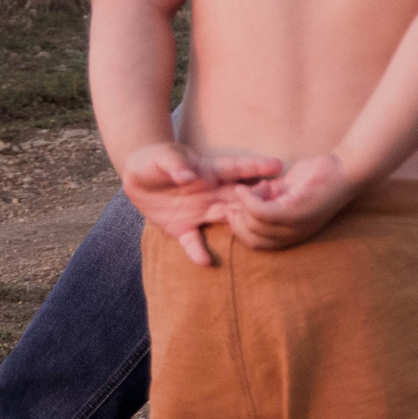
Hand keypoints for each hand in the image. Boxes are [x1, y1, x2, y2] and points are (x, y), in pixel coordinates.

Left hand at [121, 142, 282, 267]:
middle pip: (240, 198)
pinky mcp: (183, 227)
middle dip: (259, 201)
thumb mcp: (161, 156)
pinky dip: (199, 252)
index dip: (257, 167)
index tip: (279, 165)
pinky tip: (205, 263)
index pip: (237, 169)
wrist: (136, 177)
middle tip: (281, 205)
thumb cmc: (153, 159)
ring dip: (240, 226)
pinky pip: (193, 241)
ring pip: (226, 220)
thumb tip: (188, 175)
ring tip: (258, 235)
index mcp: (208, 171)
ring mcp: (199, 211)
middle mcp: (211, 192)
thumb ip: (175, 163)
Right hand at [222, 153, 360, 252]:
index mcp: (292, 233)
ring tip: (250, 189)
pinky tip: (248, 187)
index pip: (257, 244)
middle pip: (252, 239)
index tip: (234, 209)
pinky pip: (260, 213)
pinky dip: (248, 200)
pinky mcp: (296, 213)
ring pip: (253, 225)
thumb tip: (245, 200)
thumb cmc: (318, 176)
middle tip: (238, 200)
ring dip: (243, 206)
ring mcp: (296, 226)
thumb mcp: (287, 191)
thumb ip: (268, 198)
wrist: (346, 168)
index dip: (240, 229)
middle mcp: (294, 235)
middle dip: (237, 220)